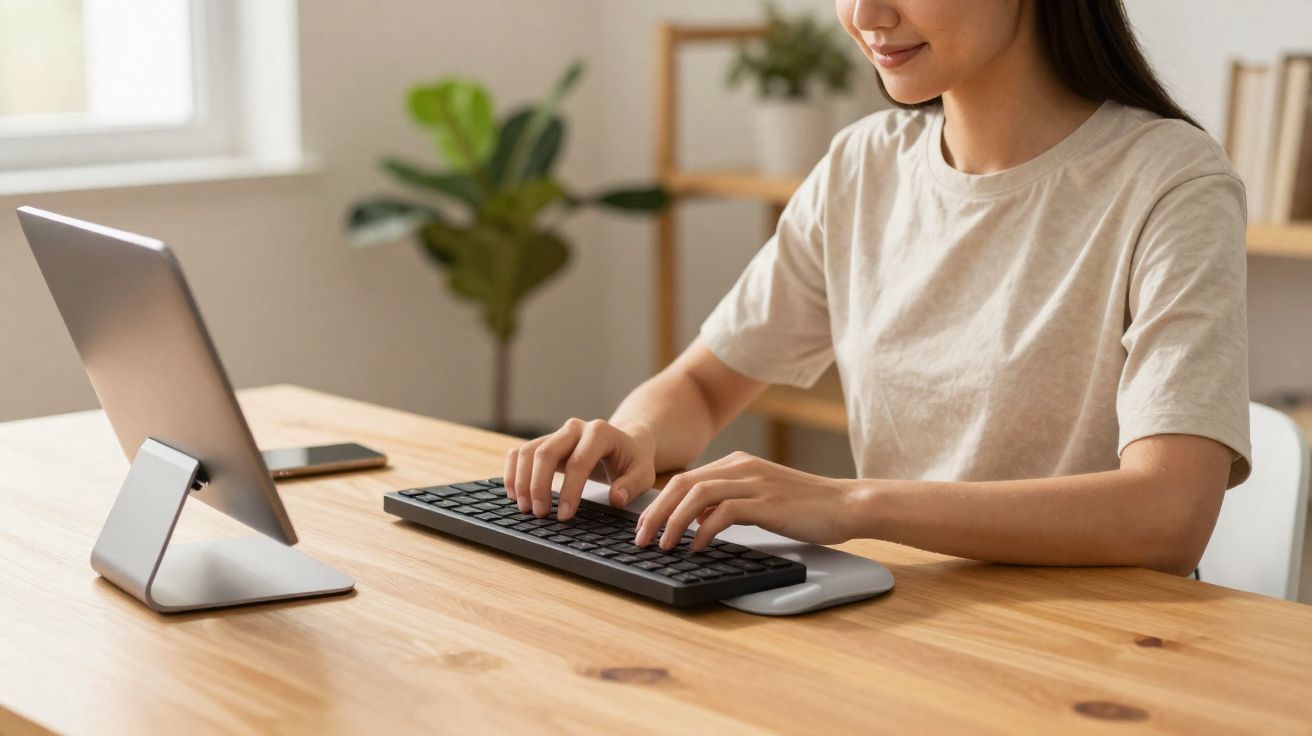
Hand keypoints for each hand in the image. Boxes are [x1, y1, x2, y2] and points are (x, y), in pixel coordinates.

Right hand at [503, 418, 656, 520]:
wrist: (625, 443)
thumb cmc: (633, 460)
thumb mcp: (643, 473)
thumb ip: (632, 485)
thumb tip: (616, 498)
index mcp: (600, 433)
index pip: (579, 462)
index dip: (569, 490)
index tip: (565, 516)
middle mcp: (575, 428)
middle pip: (546, 452)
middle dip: (538, 485)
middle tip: (539, 513)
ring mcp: (558, 433)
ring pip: (528, 451)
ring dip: (521, 481)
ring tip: (525, 508)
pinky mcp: (546, 442)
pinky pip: (520, 452)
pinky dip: (512, 472)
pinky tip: (513, 493)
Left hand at [634, 451, 860, 550]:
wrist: (847, 504)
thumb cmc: (806, 507)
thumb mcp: (760, 500)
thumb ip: (729, 504)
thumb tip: (697, 521)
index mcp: (737, 464)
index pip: (685, 480)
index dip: (659, 504)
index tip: (645, 527)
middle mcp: (741, 467)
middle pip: (682, 484)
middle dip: (656, 513)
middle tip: (641, 539)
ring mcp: (754, 482)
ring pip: (696, 496)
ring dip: (673, 522)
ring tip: (662, 546)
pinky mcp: (766, 502)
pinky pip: (723, 512)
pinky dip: (704, 529)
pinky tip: (697, 547)